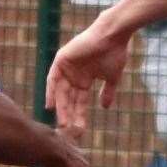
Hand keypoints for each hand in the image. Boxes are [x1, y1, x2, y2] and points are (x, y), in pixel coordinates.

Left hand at [45, 18, 130, 139]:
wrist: (113, 36)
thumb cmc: (115, 54)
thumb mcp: (112, 78)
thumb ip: (107, 92)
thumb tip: (105, 107)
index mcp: (85, 79)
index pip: (80, 101)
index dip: (79, 115)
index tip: (80, 130)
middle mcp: (74, 75)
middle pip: (68, 98)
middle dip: (68, 114)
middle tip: (68, 131)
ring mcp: (67, 67)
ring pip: (60, 91)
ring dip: (60, 107)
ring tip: (62, 122)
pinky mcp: (62, 59)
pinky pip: (52, 78)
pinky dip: (50, 90)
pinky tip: (50, 105)